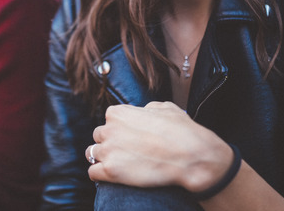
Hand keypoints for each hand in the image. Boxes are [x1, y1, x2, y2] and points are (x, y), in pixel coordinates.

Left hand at [86, 101, 232, 192]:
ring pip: (92, 154)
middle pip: (99, 136)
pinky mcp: (110, 171)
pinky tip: (113, 176)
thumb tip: (144, 111)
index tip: (130, 137)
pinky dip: (100, 175)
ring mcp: (108, 150)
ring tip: (119, 164)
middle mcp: (109, 129)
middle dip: (110, 143)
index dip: (120, 129)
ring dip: (103, 158)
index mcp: (118, 112)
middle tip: (126, 152)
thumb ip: (147, 108)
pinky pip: (93, 173)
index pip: (109, 120)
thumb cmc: (182, 131)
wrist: (191, 157)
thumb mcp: (165, 108)